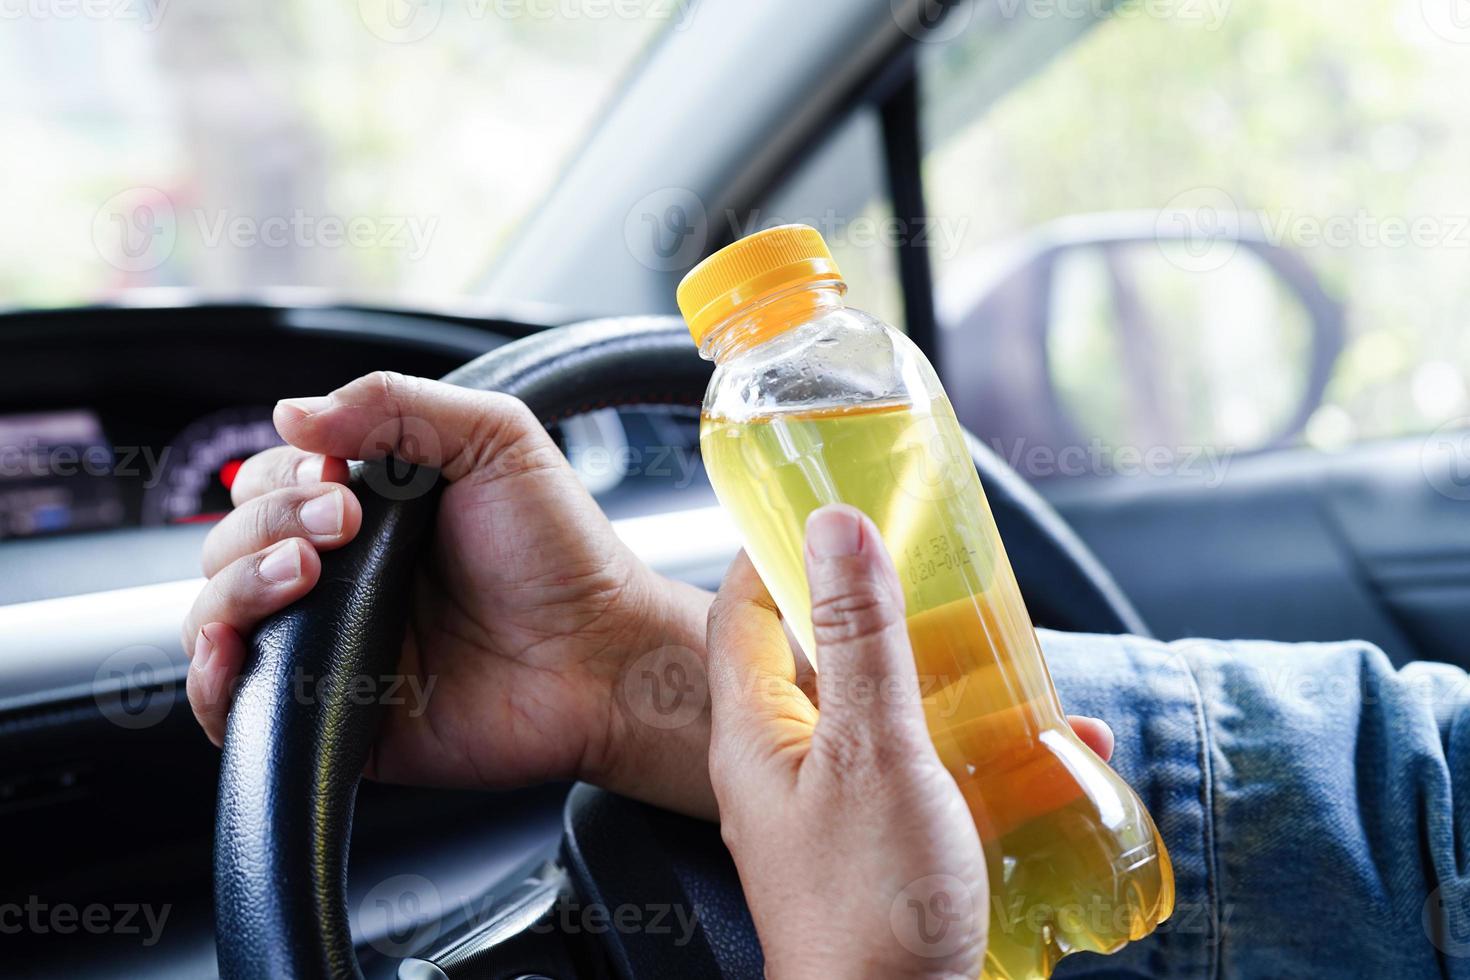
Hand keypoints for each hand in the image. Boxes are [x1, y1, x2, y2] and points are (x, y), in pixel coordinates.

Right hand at [180, 371, 716, 816]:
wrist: (602, 655)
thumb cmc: (564, 553)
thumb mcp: (495, 438)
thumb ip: (397, 405)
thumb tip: (291, 410)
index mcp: (368, 510)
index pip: (268, 483)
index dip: (282, 476)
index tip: (338, 478)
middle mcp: (339, 577)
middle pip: (229, 543)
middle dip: (265, 524)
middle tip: (343, 523)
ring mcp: (330, 646)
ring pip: (216, 615)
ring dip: (235, 586)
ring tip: (303, 575)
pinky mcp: (331, 716)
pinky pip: (235, 706)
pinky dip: (209, 679)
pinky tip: (234, 649)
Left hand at [706, 505, 1114, 978]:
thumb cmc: (873, 908)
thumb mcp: (874, 749)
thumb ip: (860, 638)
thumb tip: (835, 527)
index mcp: (755, 729)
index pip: (745, 608)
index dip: (781, 549)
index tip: (835, 510)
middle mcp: (783, 762)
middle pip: (819, 652)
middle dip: (884, 611)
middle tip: (938, 578)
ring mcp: (829, 803)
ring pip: (880, 707)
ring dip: (945, 679)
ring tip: (1010, 663)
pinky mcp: (878, 839)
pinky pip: (923, 766)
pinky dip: (978, 746)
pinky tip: (1046, 748)